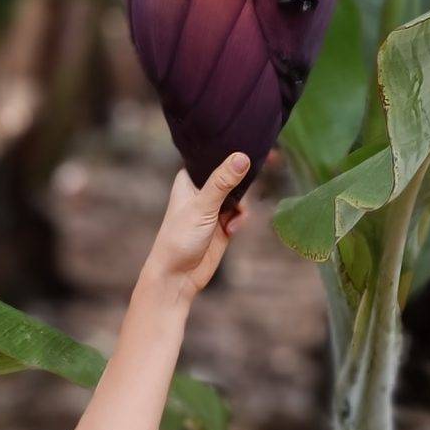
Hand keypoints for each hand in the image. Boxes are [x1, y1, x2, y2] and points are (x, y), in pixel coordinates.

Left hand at [140, 155, 250, 304]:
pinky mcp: (222, 223)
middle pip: (232, 175)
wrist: (178, 277)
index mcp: (189, 178)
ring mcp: (213, 206)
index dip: (232, 155)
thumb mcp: (203, 207)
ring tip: (231, 220)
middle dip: (242, 184)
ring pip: (240, 195)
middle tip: (249, 188)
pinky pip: (241, 212)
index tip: (251, 152)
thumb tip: (242, 157)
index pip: (214, 157)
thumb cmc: (179, 239)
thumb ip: (223, 183)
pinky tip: (231, 231)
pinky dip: (240, 220)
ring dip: (242, 206)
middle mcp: (201, 189)